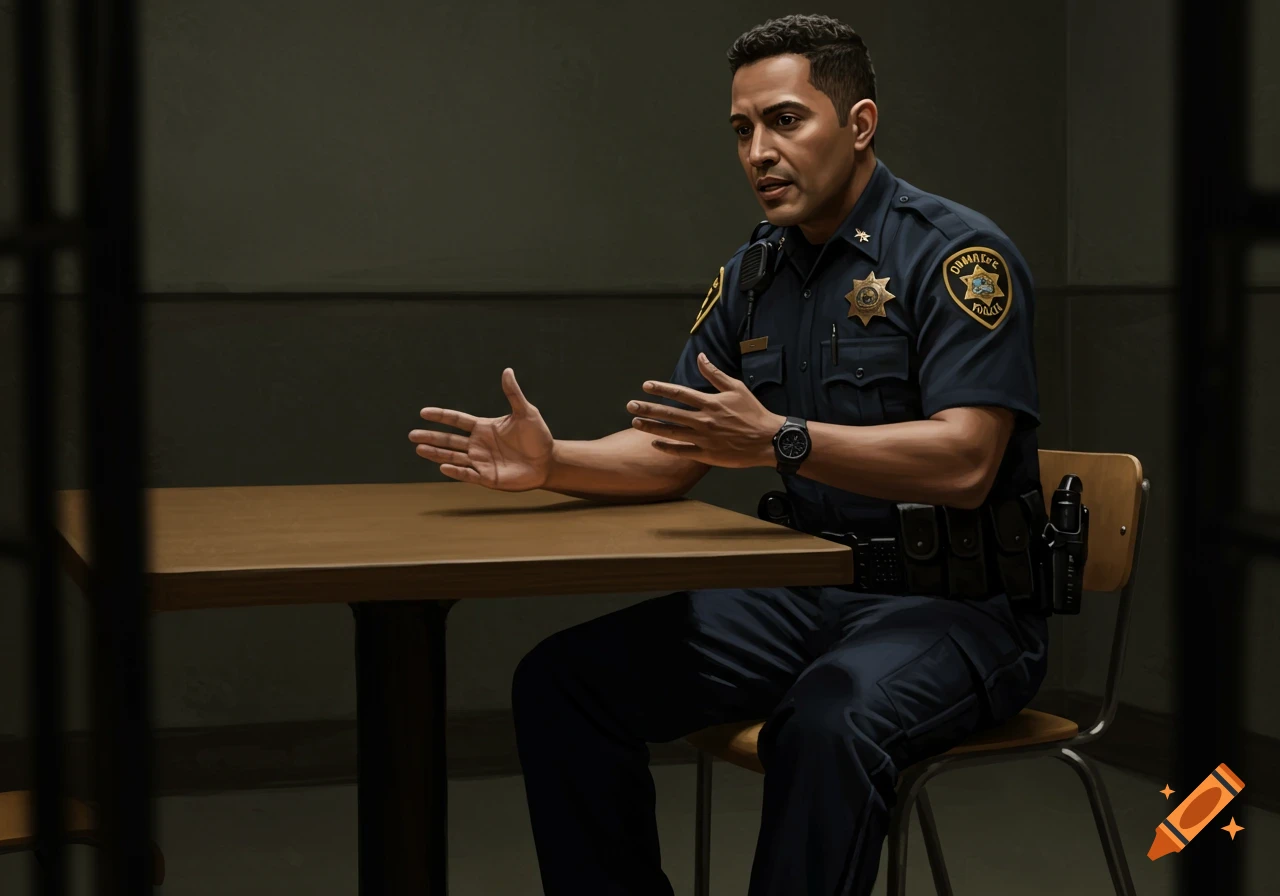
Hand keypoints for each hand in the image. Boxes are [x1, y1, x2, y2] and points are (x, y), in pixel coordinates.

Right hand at [409, 368, 553, 490]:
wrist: (548, 462)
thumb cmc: (538, 437)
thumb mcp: (526, 413)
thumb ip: (513, 394)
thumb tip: (507, 370)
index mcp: (483, 427)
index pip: (457, 420)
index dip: (441, 416)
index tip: (423, 412)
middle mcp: (478, 445)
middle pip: (449, 440)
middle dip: (431, 437)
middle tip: (412, 435)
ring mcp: (481, 462)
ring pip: (453, 457)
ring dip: (437, 453)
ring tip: (419, 449)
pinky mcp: (488, 477)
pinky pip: (468, 474)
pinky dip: (456, 471)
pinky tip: (443, 466)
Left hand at [627, 353, 784, 468]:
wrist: (768, 440)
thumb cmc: (753, 413)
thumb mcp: (736, 388)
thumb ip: (715, 374)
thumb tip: (700, 358)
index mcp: (710, 402)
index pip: (679, 393)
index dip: (660, 389)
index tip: (645, 386)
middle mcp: (704, 420)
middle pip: (670, 413)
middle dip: (647, 409)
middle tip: (631, 406)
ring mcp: (704, 438)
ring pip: (672, 432)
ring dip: (652, 427)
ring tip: (636, 423)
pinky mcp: (707, 454)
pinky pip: (682, 451)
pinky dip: (667, 447)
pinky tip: (654, 443)